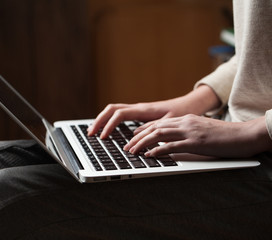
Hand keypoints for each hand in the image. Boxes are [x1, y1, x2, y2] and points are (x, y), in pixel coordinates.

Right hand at [88, 85, 220, 138]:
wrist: (190, 105)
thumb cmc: (182, 113)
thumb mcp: (170, 124)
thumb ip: (152, 130)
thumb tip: (134, 137)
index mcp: (144, 109)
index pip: (119, 114)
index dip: (109, 125)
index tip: (104, 137)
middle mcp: (138, 108)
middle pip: (111, 109)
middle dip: (99, 120)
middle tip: (90, 133)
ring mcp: (137, 110)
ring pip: (114, 111)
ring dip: (102, 120)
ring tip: (93, 131)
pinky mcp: (139, 114)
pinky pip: (120, 115)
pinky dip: (110, 121)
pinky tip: (107, 129)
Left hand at [124, 114, 271, 157]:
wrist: (245, 134)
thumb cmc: (225, 135)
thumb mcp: (202, 130)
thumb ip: (186, 133)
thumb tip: (173, 142)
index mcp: (186, 119)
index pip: (159, 123)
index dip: (143, 129)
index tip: (133, 136)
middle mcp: (185, 122)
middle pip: (155, 128)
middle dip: (138, 137)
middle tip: (127, 146)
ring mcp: (190, 131)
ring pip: (158, 134)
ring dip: (142, 143)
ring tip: (132, 151)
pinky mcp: (195, 142)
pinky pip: (171, 145)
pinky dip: (157, 150)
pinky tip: (149, 155)